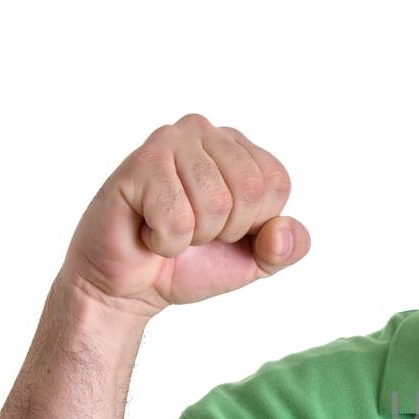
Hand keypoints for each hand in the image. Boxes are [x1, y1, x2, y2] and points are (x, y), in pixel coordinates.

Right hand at [61, 113, 308, 318]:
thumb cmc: (192, 263)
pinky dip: (166, 242)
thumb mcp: (255, 261)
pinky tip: (147, 230)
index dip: (255, 224)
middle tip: (194, 230)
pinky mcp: (139, 163)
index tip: (223, 229)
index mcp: (238, 147)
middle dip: (226, 230)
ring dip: (194, 236)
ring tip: (170, 227)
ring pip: (215, 203)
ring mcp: (169, 141)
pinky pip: (177, 218)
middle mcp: (204, 131)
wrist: (131, 286)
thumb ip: (286, 248)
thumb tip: (281, 233)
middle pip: (250, 190)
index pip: (276, 183)